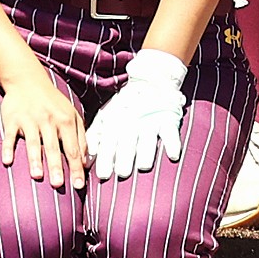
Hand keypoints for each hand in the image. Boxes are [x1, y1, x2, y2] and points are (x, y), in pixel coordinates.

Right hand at [0, 69, 91, 189]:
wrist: (27, 80)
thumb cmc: (53, 103)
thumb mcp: (73, 115)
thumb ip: (81, 137)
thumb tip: (85, 162)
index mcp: (66, 121)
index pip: (73, 149)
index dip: (76, 168)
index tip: (78, 186)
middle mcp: (48, 120)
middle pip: (53, 147)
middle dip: (56, 166)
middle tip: (58, 185)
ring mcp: (29, 120)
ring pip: (33, 142)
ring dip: (35, 159)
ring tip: (37, 176)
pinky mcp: (12, 119)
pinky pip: (10, 135)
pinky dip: (8, 148)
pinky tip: (7, 161)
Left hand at [83, 48, 191, 179]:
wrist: (149, 82)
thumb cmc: (123, 107)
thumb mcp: (105, 117)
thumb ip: (94, 138)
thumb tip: (86, 162)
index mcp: (116, 122)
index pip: (109, 142)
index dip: (106, 158)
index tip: (103, 175)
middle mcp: (132, 122)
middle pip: (128, 143)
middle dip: (125, 157)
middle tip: (122, 173)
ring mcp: (151, 121)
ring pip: (148, 139)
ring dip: (146, 152)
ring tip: (144, 166)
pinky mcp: (168, 120)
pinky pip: (171, 133)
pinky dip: (173, 143)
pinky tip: (173, 155)